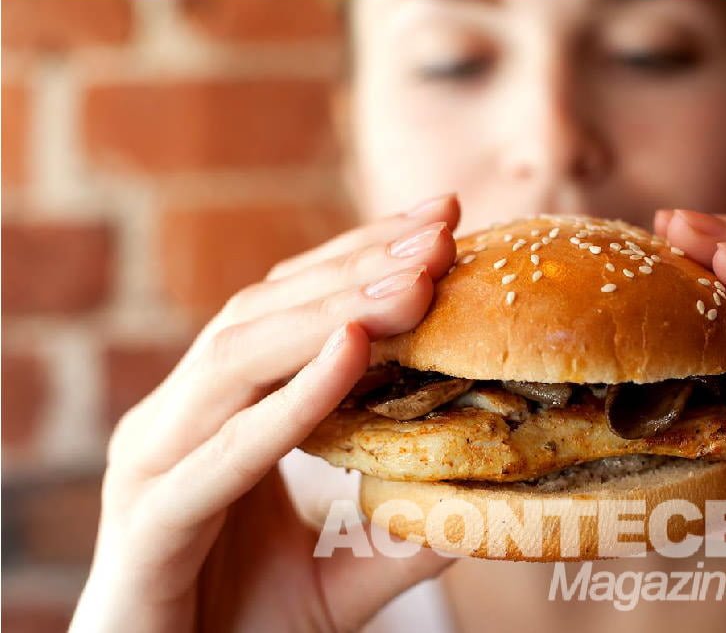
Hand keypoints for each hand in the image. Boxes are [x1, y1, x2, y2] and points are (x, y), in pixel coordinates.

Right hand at [71, 194, 463, 631]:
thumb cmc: (244, 630)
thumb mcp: (343, 574)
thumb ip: (403, 530)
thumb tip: (486, 496)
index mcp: (215, 415)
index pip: (287, 309)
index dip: (359, 258)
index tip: (439, 221)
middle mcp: (177, 422)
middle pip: (266, 313)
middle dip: (358, 266)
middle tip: (441, 230)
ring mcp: (155, 465)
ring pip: (239, 359)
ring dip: (333, 312)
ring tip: (415, 281)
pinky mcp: (152, 521)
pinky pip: (227, 449)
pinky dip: (294, 397)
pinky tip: (353, 351)